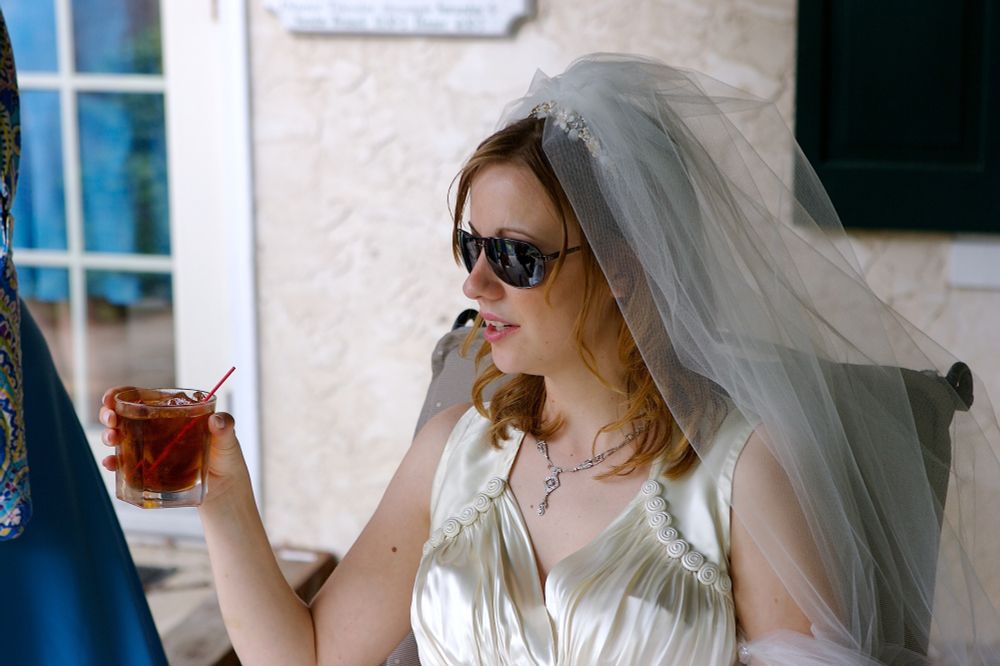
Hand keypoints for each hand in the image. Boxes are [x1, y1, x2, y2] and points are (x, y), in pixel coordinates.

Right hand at [99, 386, 249, 503]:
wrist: (225, 490)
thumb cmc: (227, 458)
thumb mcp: (229, 440)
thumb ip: (226, 428)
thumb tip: (217, 420)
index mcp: (172, 413)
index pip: (142, 397)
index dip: (121, 395)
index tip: (111, 398)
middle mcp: (157, 429)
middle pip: (124, 416)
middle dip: (109, 414)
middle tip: (111, 420)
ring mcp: (150, 450)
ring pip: (121, 438)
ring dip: (109, 436)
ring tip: (112, 439)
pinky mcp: (148, 471)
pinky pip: (126, 465)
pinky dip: (114, 463)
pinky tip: (111, 464)